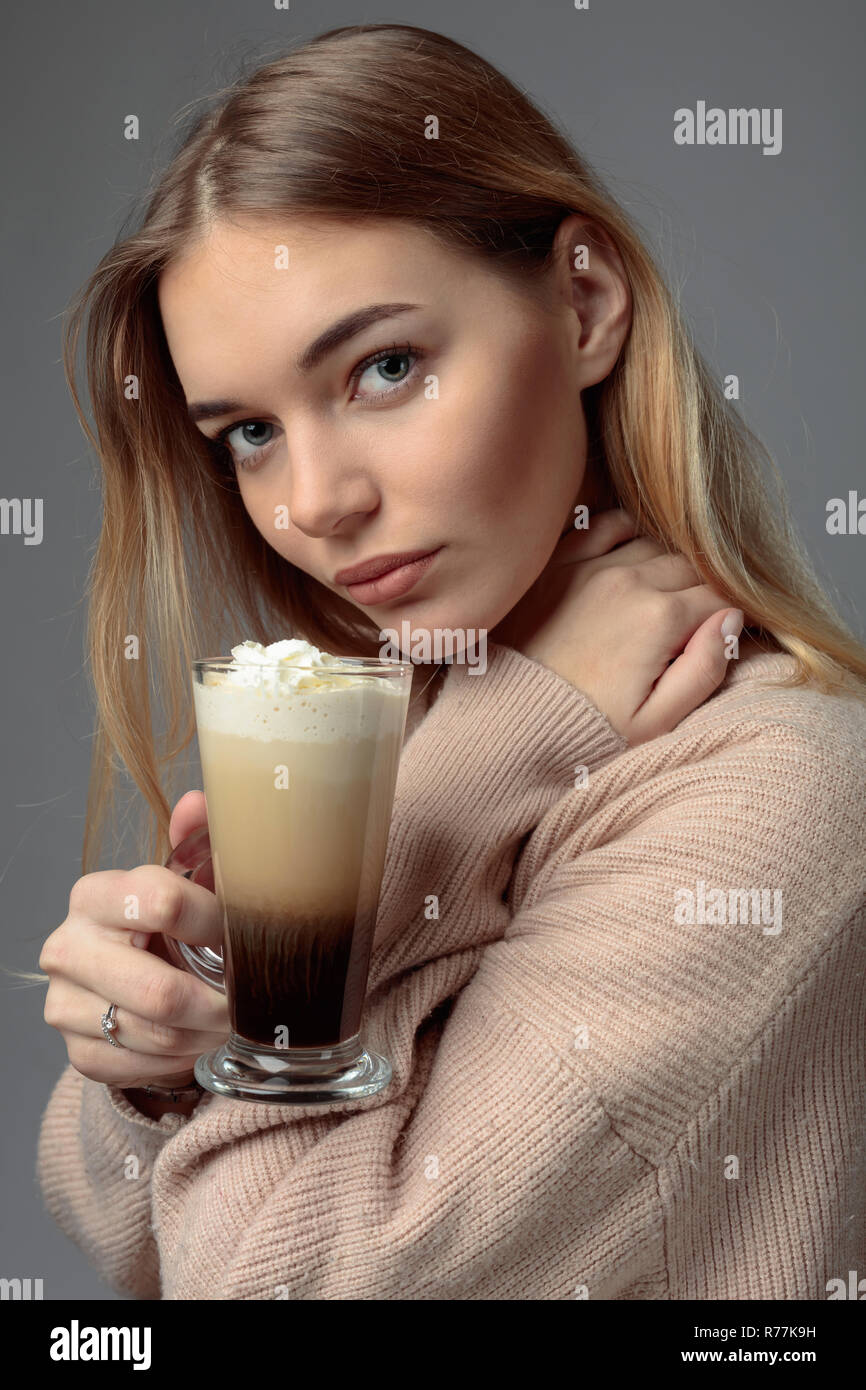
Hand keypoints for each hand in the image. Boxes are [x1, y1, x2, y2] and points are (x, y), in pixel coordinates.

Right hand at [39, 790, 228, 1090]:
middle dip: (219, 1002)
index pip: (164, 902)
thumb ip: (198, 841)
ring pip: (158, 1035)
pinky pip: (144, 1067)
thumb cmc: (169, 925)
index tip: (247, 935)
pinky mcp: (78, 1051)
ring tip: (232, 1019)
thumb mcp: (189, 881)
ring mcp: (64, 1004)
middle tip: (252, 1001)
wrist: (131, 982)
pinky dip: (183, 1059)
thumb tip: (198, 804)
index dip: (217, 923)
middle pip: (161, 991)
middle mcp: (67, 947)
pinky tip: (199, 1039)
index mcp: (95, 894)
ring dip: (208, 1034)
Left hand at [492, 508, 748, 745]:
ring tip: (666, 593)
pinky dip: (627, 531)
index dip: (733, 611)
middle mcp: (629, 581)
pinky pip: (604, 526)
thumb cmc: (583, 732)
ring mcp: (589, 567)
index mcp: (660, 619)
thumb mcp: (655, 722)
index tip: (730, 627)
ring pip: (654, 543)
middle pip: (691, 566)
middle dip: (703, 588)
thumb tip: (732, 619)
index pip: (721, 596)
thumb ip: (705, 669)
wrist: (509, 723)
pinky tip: (631, 553)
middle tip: (697, 616)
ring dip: (668, 563)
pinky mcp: (557, 564)